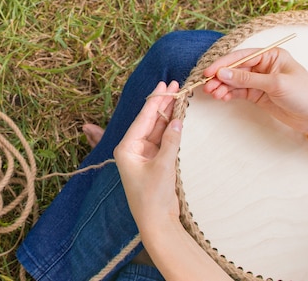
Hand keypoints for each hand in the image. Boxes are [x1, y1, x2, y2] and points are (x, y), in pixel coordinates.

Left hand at [113, 81, 181, 229]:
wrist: (157, 223)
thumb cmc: (153, 197)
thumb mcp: (163, 166)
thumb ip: (171, 141)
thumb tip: (177, 120)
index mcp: (126, 148)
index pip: (142, 119)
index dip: (155, 100)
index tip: (164, 84)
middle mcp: (133, 150)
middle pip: (149, 121)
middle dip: (162, 104)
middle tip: (175, 85)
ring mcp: (144, 156)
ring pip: (157, 129)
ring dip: (168, 115)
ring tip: (180, 96)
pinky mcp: (155, 162)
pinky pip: (163, 140)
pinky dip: (171, 129)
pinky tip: (179, 116)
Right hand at [202, 47, 307, 136]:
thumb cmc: (304, 94)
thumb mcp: (275, 84)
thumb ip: (247, 79)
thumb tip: (222, 73)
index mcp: (271, 55)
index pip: (241, 56)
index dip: (224, 64)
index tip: (209, 72)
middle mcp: (263, 66)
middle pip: (235, 69)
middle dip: (220, 77)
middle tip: (207, 86)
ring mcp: (259, 81)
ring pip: (234, 81)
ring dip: (222, 87)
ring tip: (213, 94)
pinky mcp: (258, 95)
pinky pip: (238, 92)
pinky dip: (229, 94)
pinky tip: (222, 98)